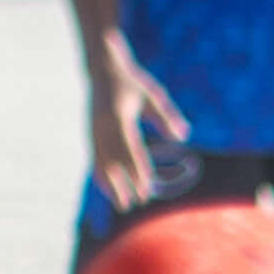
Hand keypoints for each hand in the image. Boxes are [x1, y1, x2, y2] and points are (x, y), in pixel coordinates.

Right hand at [83, 53, 185, 212]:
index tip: (147, 188)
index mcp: (119, 116)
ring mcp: (93, 131)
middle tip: (138, 203)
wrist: (103, 68)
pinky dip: (102, 176)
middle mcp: (102, 126)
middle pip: (115, 161)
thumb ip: (166, 116)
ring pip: (101, 164)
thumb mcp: (153, 95)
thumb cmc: (132, 81)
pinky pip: (95, 159)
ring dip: (112, 185)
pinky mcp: (90, 134)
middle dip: (126, 184)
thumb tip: (183, 136)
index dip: (138, 171)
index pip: (131, 150)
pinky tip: (109, 190)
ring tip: (122, 204)